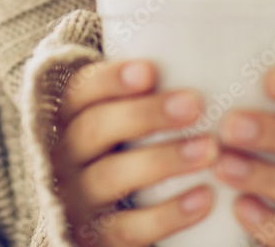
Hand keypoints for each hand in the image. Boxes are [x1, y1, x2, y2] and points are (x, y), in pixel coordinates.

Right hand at [51, 59, 218, 246]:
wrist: (98, 218)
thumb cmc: (124, 147)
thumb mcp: (120, 116)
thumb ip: (145, 89)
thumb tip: (205, 48)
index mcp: (68, 117)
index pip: (81, 91)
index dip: (111, 80)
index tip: (150, 71)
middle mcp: (65, 155)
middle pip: (94, 129)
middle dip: (145, 115)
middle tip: (195, 104)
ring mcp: (78, 199)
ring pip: (112, 177)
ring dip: (163, 160)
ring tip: (209, 149)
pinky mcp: (96, 237)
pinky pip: (129, 229)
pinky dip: (168, 215)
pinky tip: (204, 197)